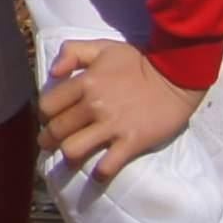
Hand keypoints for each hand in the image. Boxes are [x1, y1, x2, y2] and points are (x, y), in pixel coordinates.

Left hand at [41, 37, 196, 176]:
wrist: (177, 75)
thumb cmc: (138, 61)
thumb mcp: (102, 47)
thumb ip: (71, 52)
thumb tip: (53, 73)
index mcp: (83, 83)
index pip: (47, 105)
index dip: (45, 114)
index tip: (50, 118)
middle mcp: (93, 106)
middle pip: (56, 130)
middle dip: (48, 139)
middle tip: (50, 143)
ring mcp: (112, 126)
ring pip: (73, 149)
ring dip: (68, 157)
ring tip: (70, 159)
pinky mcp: (132, 142)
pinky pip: (108, 165)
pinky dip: (99, 173)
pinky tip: (97, 174)